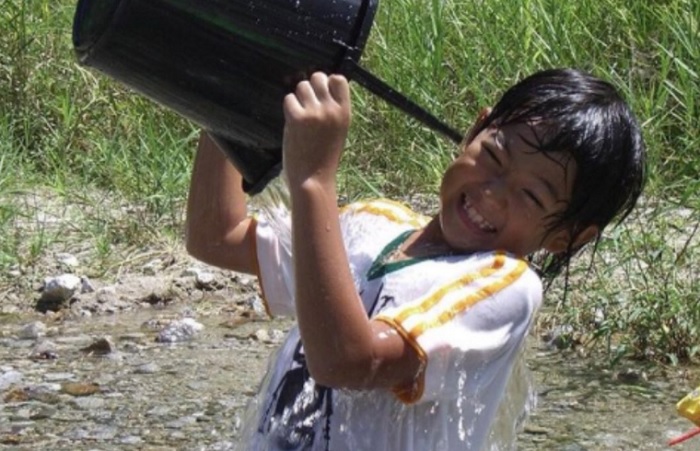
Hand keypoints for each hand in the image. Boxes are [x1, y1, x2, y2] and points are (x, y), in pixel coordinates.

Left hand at [282, 72, 350, 187]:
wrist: (313, 179)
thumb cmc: (324, 156)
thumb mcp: (338, 130)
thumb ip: (332, 109)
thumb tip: (320, 86)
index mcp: (345, 112)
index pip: (339, 79)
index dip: (327, 82)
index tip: (321, 94)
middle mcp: (331, 109)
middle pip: (318, 77)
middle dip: (310, 87)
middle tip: (307, 104)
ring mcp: (314, 113)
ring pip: (301, 86)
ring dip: (298, 98)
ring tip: (301, 116)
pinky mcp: (297, 118)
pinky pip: (289, 99)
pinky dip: (289, 109)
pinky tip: (293, 123)